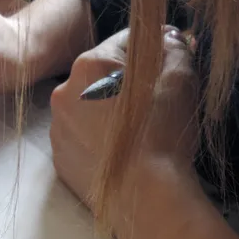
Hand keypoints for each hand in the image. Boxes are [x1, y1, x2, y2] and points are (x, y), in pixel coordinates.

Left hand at [51, 28, 238, 238]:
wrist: (145, 197)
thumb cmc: (162, 134)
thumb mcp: (180, 78)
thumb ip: (174, 48)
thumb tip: (169, 40)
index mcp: (88, 66)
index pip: (123, 44)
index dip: (151, 53)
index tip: (167, 69)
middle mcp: (63, 94)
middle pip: (101, 77)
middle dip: (127, 86)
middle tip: (155, 106)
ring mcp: (58, 131)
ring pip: (88, 110)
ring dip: (109, 114)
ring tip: (139, 134)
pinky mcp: (60, 162)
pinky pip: (81, 141)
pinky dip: (98, 142)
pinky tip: (122, 153)